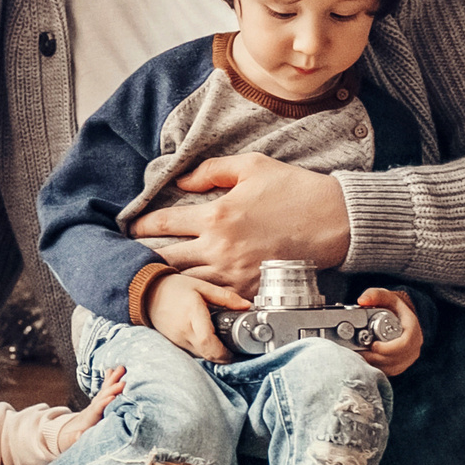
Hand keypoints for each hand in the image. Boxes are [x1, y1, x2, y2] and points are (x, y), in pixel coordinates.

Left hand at [67, 367, 126, 432]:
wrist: (69, 432)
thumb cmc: (71, 438)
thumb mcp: (70, 440)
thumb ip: (73, 437)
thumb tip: (77, 435)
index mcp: (89, 419)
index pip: (97, 409)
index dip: (103, 404)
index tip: (111, 398)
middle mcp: (93, 408)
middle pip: (103, 397)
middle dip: (112, 389)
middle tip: (123, 382)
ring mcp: (96, 404)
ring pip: (105, 390)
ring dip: (112, 380)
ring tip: (120, 368)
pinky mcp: (99, 403)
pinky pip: (105, 390)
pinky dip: (109, 381)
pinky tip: (112, 370)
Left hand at [127, 154, 351, 290]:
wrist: (333, 221)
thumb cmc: (293, 189)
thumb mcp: (252, 166)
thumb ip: (211, 171)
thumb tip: (180, 181)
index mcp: (216, 215)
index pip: (164, 223)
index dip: (141, 225)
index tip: (130, 226)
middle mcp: (220, 248)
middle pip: (167, 259)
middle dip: (145, 257)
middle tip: (131, 256)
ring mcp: (234, 274)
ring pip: (186, 283)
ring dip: (168, 279)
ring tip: (151, 276)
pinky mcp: (249, 290)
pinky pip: (213, 298)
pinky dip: (196, 295)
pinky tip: (186, 292)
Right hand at [146, 273, 251, 362]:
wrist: (148, 293)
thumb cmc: (175, 288)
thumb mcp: (202, 286)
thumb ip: (225, 297)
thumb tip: (246, 305)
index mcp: (192, 315)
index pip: (207, 342)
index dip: (223, 351)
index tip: (235, 350)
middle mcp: (184, 331)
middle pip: (207, 354)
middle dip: (223, 356)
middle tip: (235, 349)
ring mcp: (178, 339)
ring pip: (200, 355)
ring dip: (214, 354)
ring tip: (224, 344)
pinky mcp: (175, 343)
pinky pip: (192, 352)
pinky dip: (203, 351)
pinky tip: (210, 342)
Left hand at [356, 287, 425, 376]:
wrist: (400, 316)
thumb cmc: (393, 306)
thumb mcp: (386, 296)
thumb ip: (374, 295)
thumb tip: (361, 300)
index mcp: (413, 329)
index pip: (405, 344)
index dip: (388, 348)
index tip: (373, 345)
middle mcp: (414, 345)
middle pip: (397, 358)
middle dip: (377, 357)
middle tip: (361, 353)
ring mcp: (408, 356)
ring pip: (393, 367)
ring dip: (376, 364)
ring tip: (361, 357)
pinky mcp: (401, 364)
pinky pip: (391, 371)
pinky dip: (378, 368)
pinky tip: (366, 362)